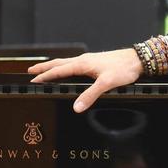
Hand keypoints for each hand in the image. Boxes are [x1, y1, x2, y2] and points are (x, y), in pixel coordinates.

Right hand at [27, 49, 142, 112]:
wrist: (137, 60)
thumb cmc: (123, 69)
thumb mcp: (106, 83)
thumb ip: (90, 95)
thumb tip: (76, 107)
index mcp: (82, 64)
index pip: (59, 70)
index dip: (45, 75)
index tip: (33, 79)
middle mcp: (83, 60)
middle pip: (59, 63)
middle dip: (44, 68)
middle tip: (30, 71)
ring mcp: (89, 61)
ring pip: (66, 63)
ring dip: (53, 66)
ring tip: (44, 70)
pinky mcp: (94, 63)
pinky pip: (73, 64)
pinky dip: (64, 67)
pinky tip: (67, 72)